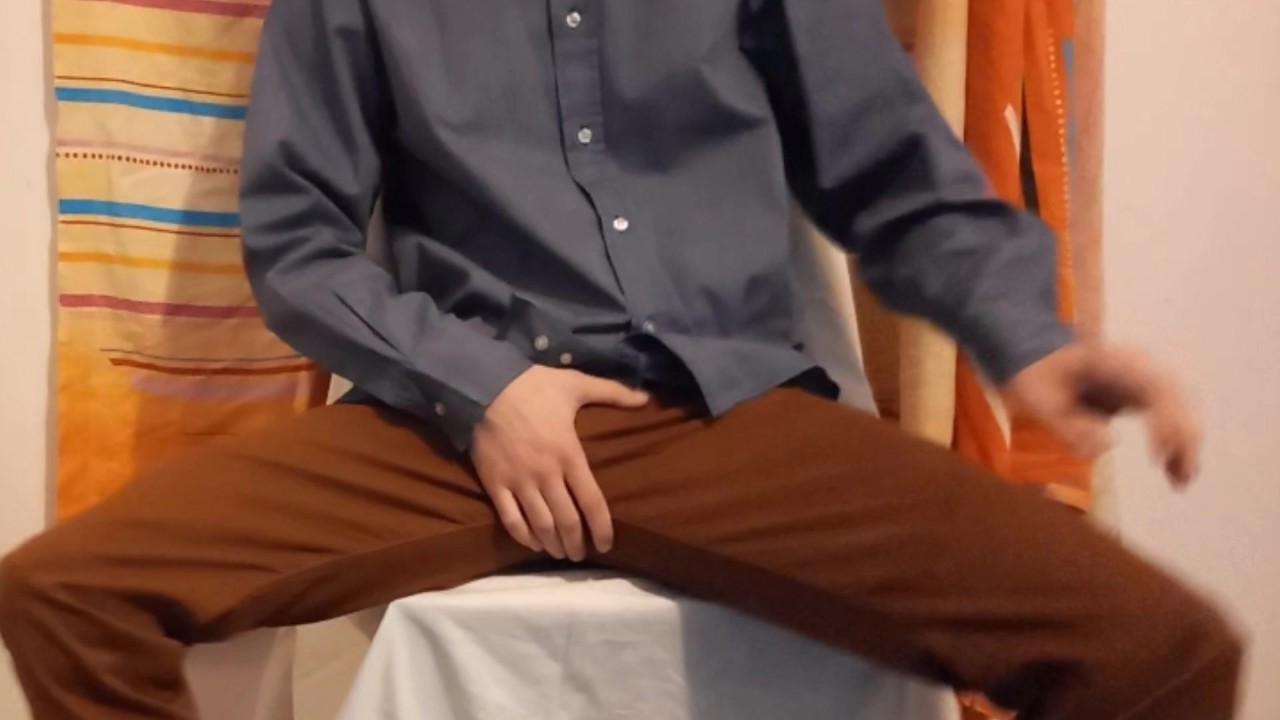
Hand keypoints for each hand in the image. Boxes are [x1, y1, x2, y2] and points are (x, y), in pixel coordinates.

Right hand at [471, 366, 648, 559]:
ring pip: (541, 525)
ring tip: (560, 553)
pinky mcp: (495, 484)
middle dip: (576, 544)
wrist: (484, 386)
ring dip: (553, 545)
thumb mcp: (576, 384)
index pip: (592, 503)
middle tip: (581, 554)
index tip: (607, 545)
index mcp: (570, 455)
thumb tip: (645, 397)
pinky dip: (523, 536)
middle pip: (567, 521)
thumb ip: (613, 392)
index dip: (602, 529)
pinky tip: (533, 543)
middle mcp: (547, 475)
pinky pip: (511, 519)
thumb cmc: (533, 386)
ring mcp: (519, 482)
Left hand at [1001, 343, 1199, 486]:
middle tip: (1180, 478)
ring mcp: (1142, 380)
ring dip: (1184, 446)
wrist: (1036, 357)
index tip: (1157, 456)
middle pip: (1176, 400)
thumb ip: (1068, 425)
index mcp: (1116, 362)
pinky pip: (1168, 418)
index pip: (1156, 389)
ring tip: (1179, 482)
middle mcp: (1138, 367)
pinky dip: (1173, 444)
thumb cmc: (1038, 376)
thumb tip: (1106, 445)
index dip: (1165, 422)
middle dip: (1183, 440)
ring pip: (1179, 410)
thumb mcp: (1042, 402)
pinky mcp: (1142, 395)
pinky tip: (1173, 473)